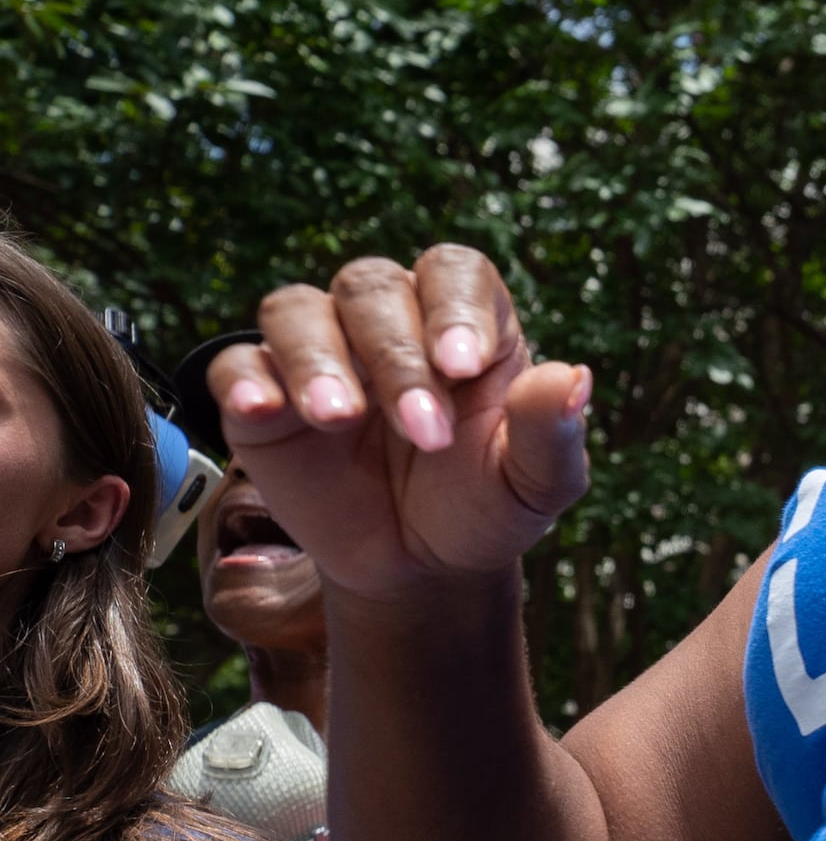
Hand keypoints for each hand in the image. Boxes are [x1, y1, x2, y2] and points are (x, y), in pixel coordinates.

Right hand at [210, 247, 592, 599]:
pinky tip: (264, 412)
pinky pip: (237, 365)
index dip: (455, 306)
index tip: (463, 364)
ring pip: (296, 310)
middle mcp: (388, 323)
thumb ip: (550, 433)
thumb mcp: (533, 484)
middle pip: (372, 287)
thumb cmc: (483, 508)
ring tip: (339, 419)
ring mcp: (319, 353)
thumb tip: (573, 379)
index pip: (454, 272)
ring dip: (316, 360)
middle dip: (396, 357)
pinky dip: (244, 382)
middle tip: (425, 433)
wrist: (421, 568)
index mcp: (464, 324)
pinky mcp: (262, 395)